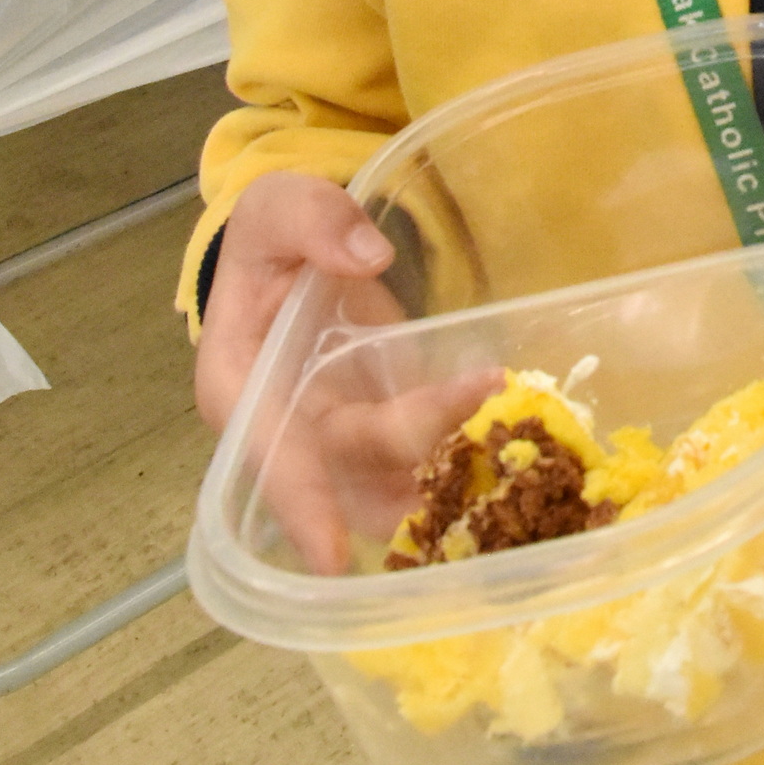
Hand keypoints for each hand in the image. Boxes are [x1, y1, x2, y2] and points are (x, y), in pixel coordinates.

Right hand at [194, 170, 495, 573]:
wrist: (296, 250)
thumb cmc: (272, 237)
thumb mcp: (276, 207)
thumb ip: (312, 221)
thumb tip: (367, 256)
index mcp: (243, 389)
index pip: (269, 456)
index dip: (300, 507)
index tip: (330, 557)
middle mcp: (292, 429)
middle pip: (352, 469)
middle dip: (418, 449)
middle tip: (485, 420)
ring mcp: (344, 434)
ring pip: (397, 477)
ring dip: (454, 467)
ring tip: (516, 431)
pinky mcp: (388, 427)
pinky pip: (429, 454)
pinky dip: (469, 450)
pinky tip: (520, 435)